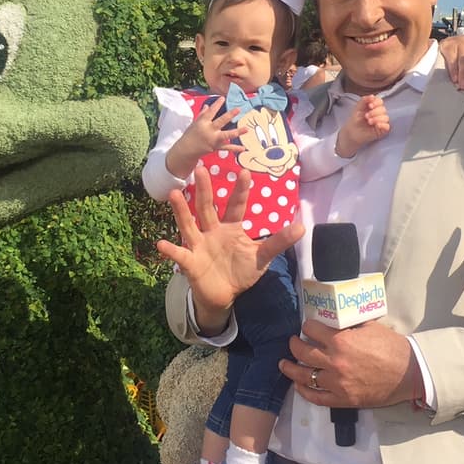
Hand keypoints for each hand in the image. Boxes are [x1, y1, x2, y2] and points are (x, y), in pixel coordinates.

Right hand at [155, 166, 303, 326]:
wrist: (224, 295)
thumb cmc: (241, 271)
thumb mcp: (262, 257)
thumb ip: (278, 241)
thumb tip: (302, 226)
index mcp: (231, 228)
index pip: (236, 206)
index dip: (241, 190)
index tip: (245, 171)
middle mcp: (212, 232)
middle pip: (207, 208)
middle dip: (204, 190)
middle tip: (200, 168)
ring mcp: (199, 245)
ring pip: (189, 224)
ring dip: (181, 210)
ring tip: (174, 194)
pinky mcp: (190, 262)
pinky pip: (179, 254)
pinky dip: (171, 250)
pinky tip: (161, 244)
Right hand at [164, 98, 244, 177]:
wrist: (186, 150)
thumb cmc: (191, 134)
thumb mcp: (195, 123)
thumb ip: (202, 114)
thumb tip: (208, 106)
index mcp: (203, 123)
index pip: (210, 112)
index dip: (217, 104)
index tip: (223, 98)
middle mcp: (209, 131)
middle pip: (221, 121)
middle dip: (230, 115)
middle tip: (238, 109)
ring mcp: (214, 140)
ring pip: (227, 135)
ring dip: (237, 132)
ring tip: (247, 129)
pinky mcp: (216, 147)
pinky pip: (227, 148)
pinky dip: (235, 148)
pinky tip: (244, 148)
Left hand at [281, 320, 413, 408]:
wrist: (408, 372)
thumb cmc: (391, 347)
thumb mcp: (369, 326)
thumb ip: (349, 322)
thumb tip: (336, 315)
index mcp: (341, 341)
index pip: (312, 330)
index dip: (308, 326)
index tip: (307, 326)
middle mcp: (334, 362)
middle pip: (303, 352)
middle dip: (294, 344)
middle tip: (293, 341)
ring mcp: (337, 383)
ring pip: (305, 376)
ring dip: (291, 369)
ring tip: (284, 364)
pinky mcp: (343, 400)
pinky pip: (317, 398)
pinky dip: (305, 392)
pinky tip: (299, 385)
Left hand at [335, 95, 390, 157]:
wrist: (350, 133)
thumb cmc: (354, 121)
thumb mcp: (357, 108)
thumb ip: (364, 100)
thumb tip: (372, 96)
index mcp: (373, 108)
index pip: (380, 102)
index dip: (377, 102)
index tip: (370, 105)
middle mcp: (378, 114)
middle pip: (383, 109)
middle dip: (375, 112)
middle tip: (366, 116)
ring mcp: (381, 123)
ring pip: (386, 117)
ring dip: (377, 118)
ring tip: (369, 122)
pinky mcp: (382, 131)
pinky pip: (387, 126)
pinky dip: (383, 125)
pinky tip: (376, 125)